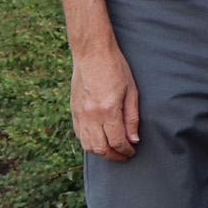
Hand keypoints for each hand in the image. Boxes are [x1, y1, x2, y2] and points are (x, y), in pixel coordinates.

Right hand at [70, 42, 141, 159]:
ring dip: (100, 152)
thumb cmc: (115, 68)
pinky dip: (88, 142)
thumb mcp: (131, 91)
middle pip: (101, 148)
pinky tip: (98, 140)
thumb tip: (133, 139)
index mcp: (108, 110)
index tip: (132, 151)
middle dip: (114, 155)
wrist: (92, 52)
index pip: (117, 141)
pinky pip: (79, 134)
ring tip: (111, 150)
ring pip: (87, 145)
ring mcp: (80, 113)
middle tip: (123, 155)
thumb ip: (132, 117)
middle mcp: (92, 115)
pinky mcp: (73, 110)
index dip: (126, 150)